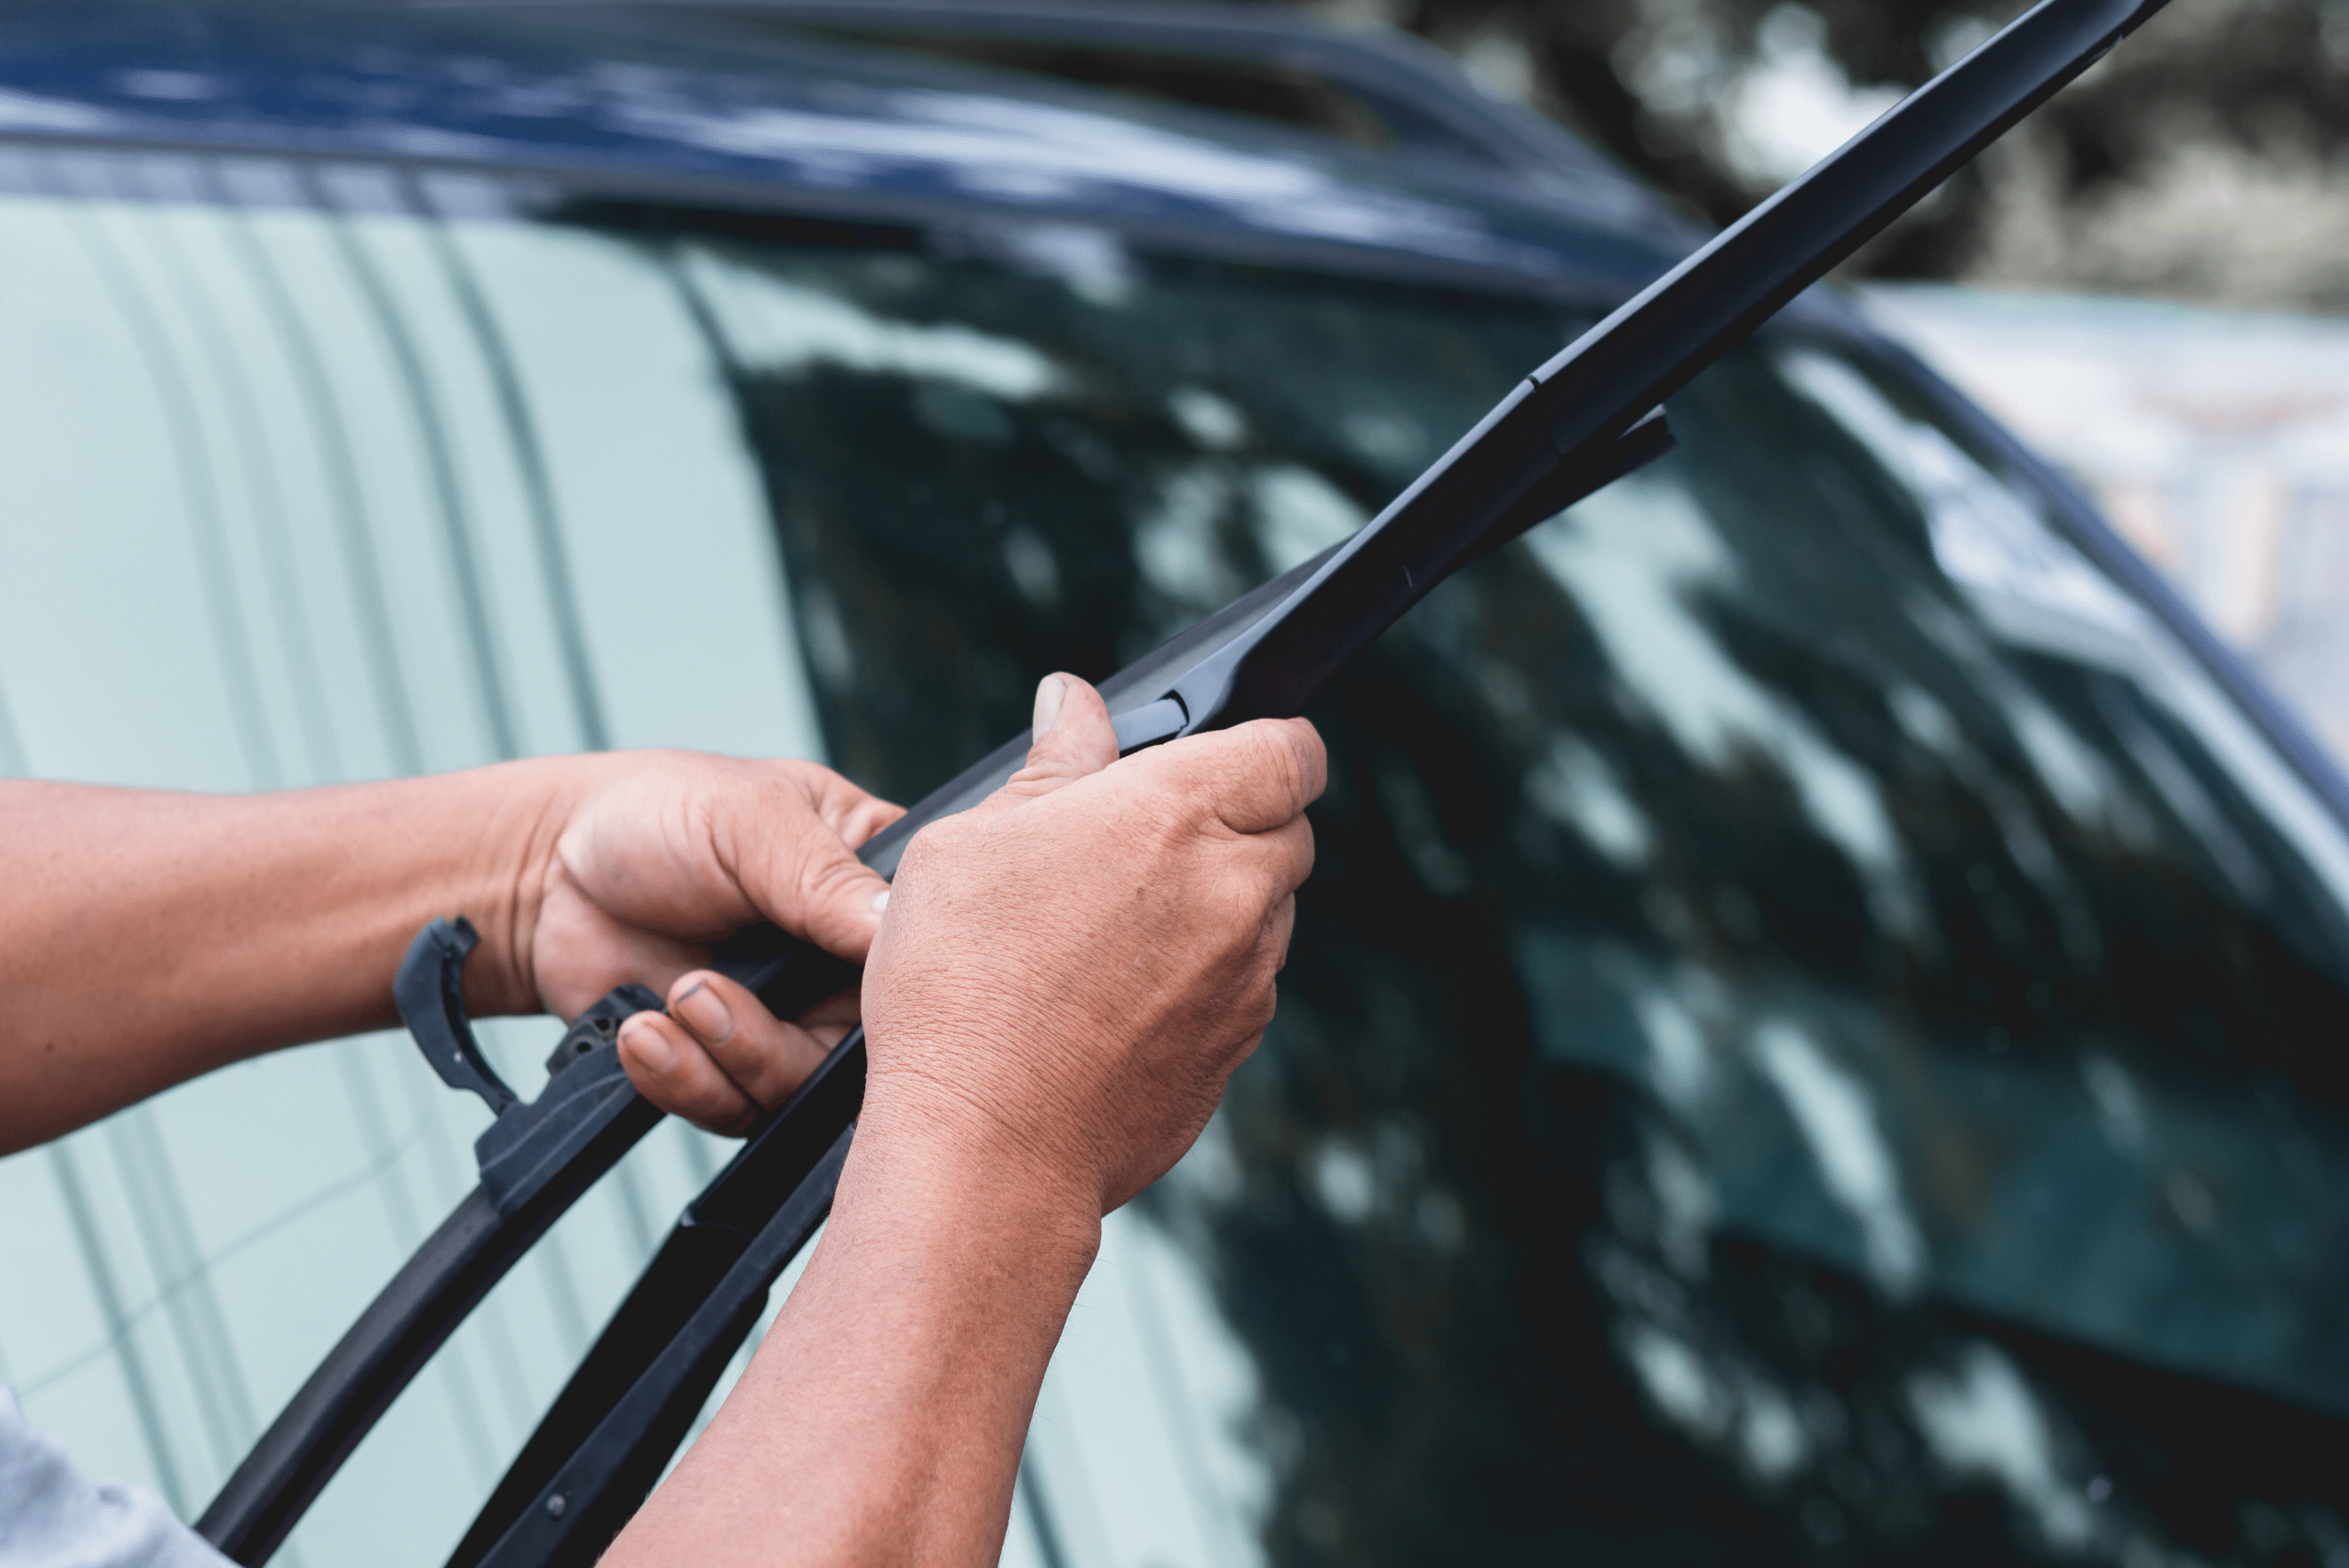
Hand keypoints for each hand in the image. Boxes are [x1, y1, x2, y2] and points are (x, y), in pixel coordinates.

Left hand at [521, 752, 900, 1133]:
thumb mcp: (752, 822)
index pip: (926, 952)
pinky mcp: (727, 1068)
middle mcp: (844, 969)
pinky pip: (731, 1109)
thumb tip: (902, 930)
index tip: (840, 981)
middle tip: (712, 996)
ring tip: (672, 1002)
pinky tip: (642, 1032)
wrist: (548, 872)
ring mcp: (789, 1023)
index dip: (901, 982)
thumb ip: (827, 879)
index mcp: (874, 889)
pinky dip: (683, 1080)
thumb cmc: (662, 813)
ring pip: (799, 1090)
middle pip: (869, 1048)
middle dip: (788, 1039)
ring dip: (728, 1058)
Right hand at [857, 673, 1324, 1214]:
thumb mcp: (970, 842)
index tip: (1224, 757)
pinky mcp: (1239, 1047)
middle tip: (1140, 848)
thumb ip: (1051, 765)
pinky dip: (1202, 979)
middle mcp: (1234, 889)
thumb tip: (1074, 704)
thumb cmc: (961, 992)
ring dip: (1220, 904)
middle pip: (1287, 830)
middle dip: (1235, 824)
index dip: (1268, 746)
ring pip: (1268, 912)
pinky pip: (1244, 987)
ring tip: (1112, 934)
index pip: (1292, 750)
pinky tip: (1117, 999)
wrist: (987, 1149)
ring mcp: (1247, 976)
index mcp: (1176, 813)